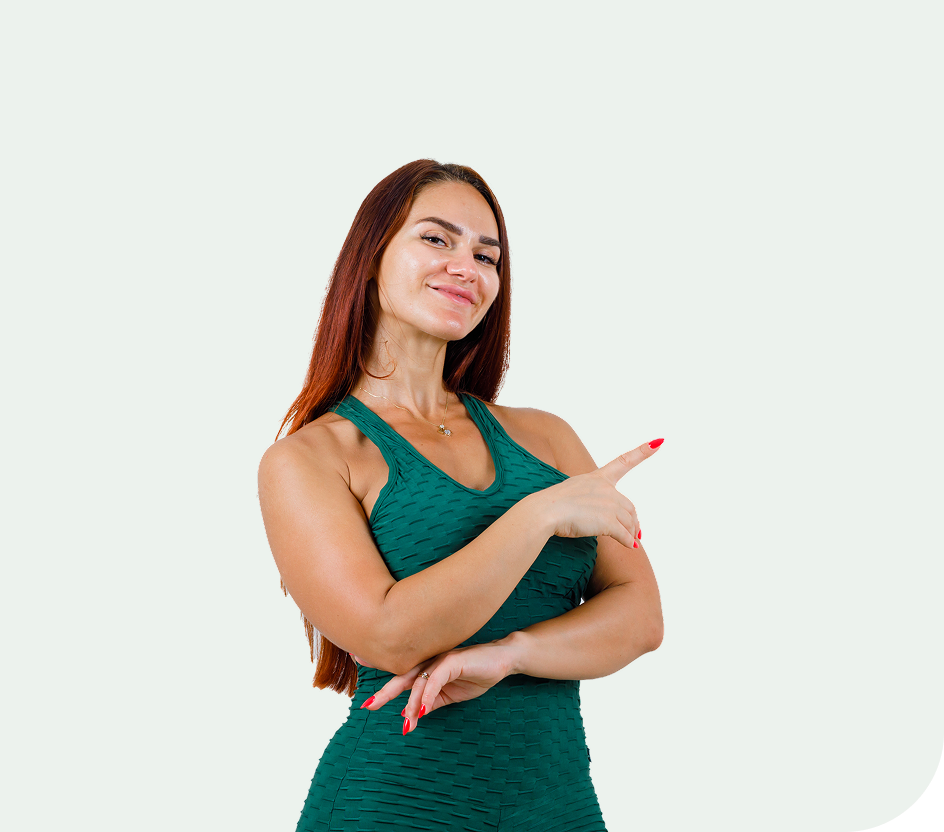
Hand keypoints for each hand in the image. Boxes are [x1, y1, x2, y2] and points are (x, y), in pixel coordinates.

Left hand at [360, 639, 518, 734]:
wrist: (502, 661)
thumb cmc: (476, 674)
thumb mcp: (450, 694)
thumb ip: (432, 701)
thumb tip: (413, 713)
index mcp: (427, 667)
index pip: (401, 676)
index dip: (383, 684)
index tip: (365, 698)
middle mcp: (429, 660)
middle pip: (402, 676)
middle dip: (385, 691)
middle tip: (369, 706)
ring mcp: (440, 659)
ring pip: (418, 680)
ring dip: (412, 704)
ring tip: (408, 723)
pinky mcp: (453, 660)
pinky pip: (436, 678)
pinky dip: (429, 693)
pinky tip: (425, 708)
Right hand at [535, 438, 663, 548]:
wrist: (544, 512)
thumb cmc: (552, 506)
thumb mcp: (572, 495)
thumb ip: (591, 503)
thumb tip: (601, 516)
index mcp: (596, 478)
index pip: (623, 461)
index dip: (642, 452)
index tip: (658, 442)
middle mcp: (605, 488)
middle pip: (629, 507)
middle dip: (634, 521)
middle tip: (636, 533)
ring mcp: (608, 504)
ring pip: (628, 522)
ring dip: (631, 533)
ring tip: (631, 542)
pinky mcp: (607, 521)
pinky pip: (624, 535)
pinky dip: (628, 542)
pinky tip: (630, 547)